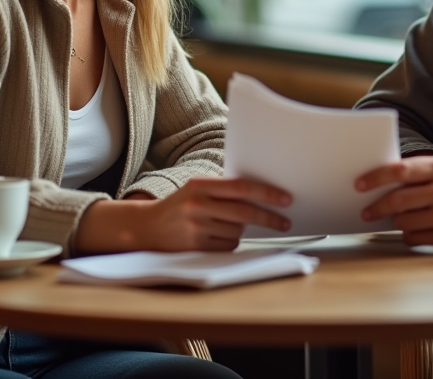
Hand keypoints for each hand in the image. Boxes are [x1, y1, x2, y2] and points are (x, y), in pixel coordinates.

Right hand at [76, 177, 291, 253]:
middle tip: (284, 222)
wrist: (146, 228)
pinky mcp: (195, 248)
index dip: (267, 193)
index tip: (285, 199)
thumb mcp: (197, 189)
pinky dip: (229, 242)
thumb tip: (263, 194)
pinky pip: (227, 246)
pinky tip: (216, 237)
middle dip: (269, 218)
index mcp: (200, 186)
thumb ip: (223, 190)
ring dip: (241, 230)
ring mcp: (195, 228)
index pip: (241, 187)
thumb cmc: (180, 206)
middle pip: (244, 212)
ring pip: (237, 231)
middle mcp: (197, 205)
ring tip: (225, 225)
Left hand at [355, 155, 432, 248]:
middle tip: (366, 211)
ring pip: (403, 221)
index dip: (376, 177)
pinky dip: (410, 234)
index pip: (402, 169)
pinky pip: (414, 238)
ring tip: (402, 217)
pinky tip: (419, 228)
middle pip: (398, 199)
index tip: (359, 184)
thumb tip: (383, 179)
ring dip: (396, 221)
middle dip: (377, 206)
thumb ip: (421, 171)